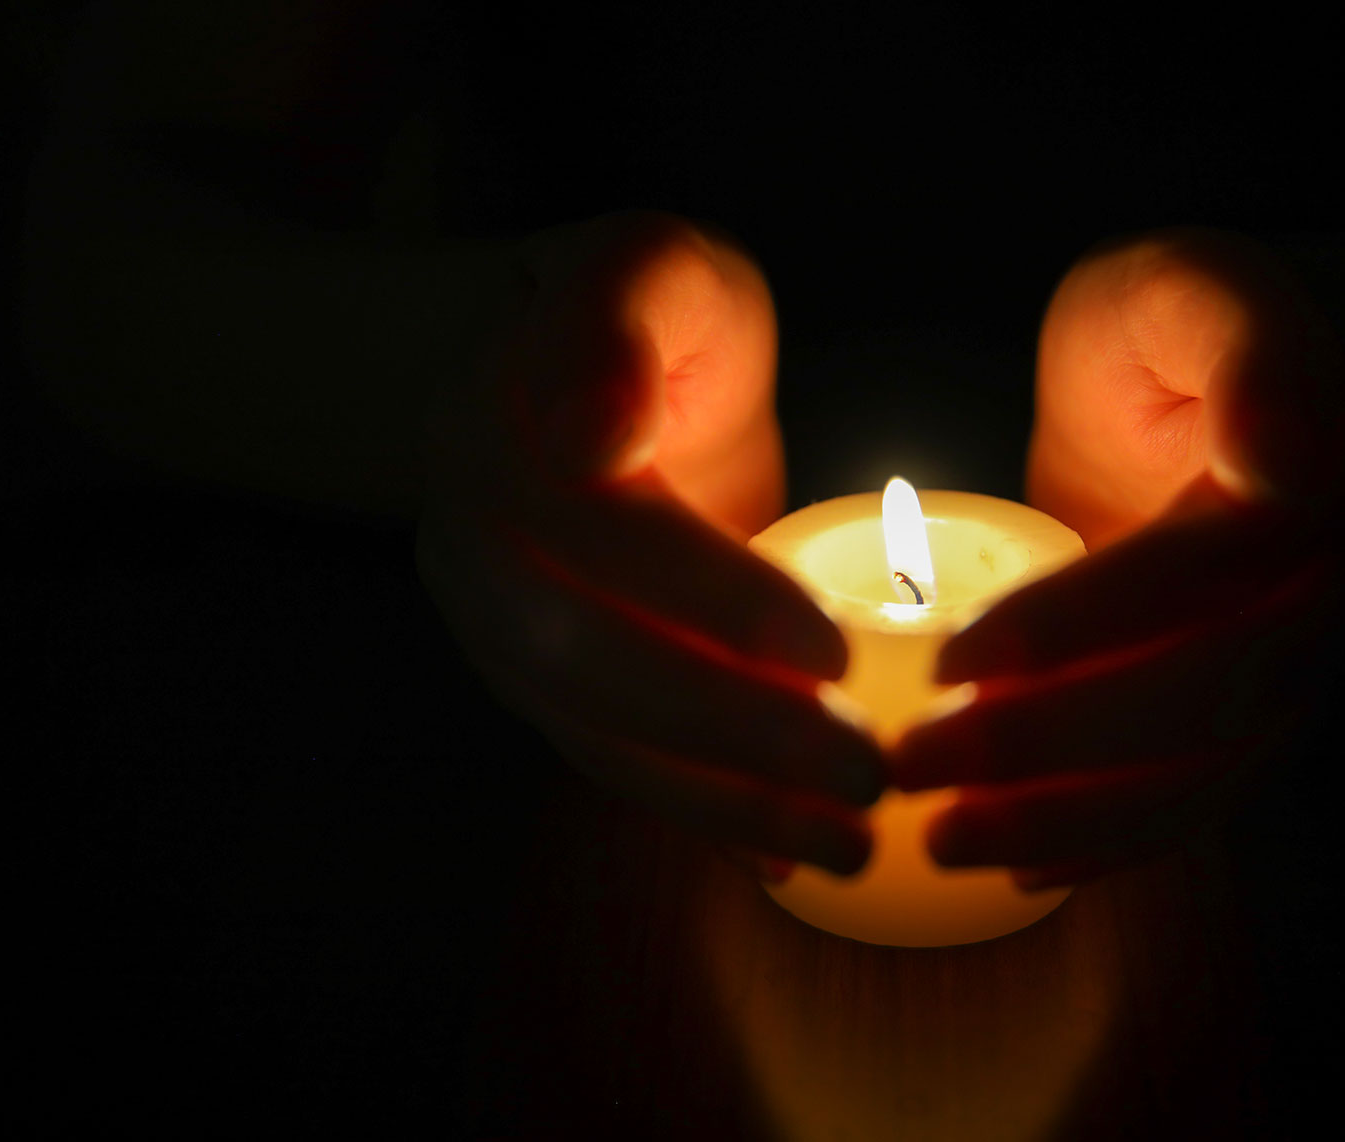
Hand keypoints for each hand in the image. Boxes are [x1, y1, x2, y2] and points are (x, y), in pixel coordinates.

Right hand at [416, 212, 882, 874]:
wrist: (562, 377)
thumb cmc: (638, 315)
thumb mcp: (646, 268)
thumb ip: (613, 329)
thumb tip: (585, 442)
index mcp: (494, 437)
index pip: (607, 536)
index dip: (715, 600)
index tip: (836, 651)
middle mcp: (474, 549)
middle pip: (590, 662)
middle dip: (733, 728)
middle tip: (870, 771)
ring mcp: (496, 628)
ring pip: (595, 734)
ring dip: (722, 799)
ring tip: (850, 842)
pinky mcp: (538, 684)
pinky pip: (611, 760)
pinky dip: (699, 811)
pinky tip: (788, 852)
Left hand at [895, 228, 1344, 887]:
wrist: (1209, 388)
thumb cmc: (1179, 327)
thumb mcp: (1189, 290)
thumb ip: (1248, 352)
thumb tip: (1290, 473)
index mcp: (1320, 493)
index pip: (1197, 580)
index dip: (1079, 628)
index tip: (954, 662)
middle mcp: (1330, 598)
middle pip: (1204, 703)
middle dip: (1054, 748)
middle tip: (913, 763)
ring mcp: (1301, 670)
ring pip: (1202, 777)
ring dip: (1071, 822)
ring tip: (940, 840)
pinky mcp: (1252, 718)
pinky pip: (1196, 802)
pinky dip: (1109, 845)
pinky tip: (1018, 869)